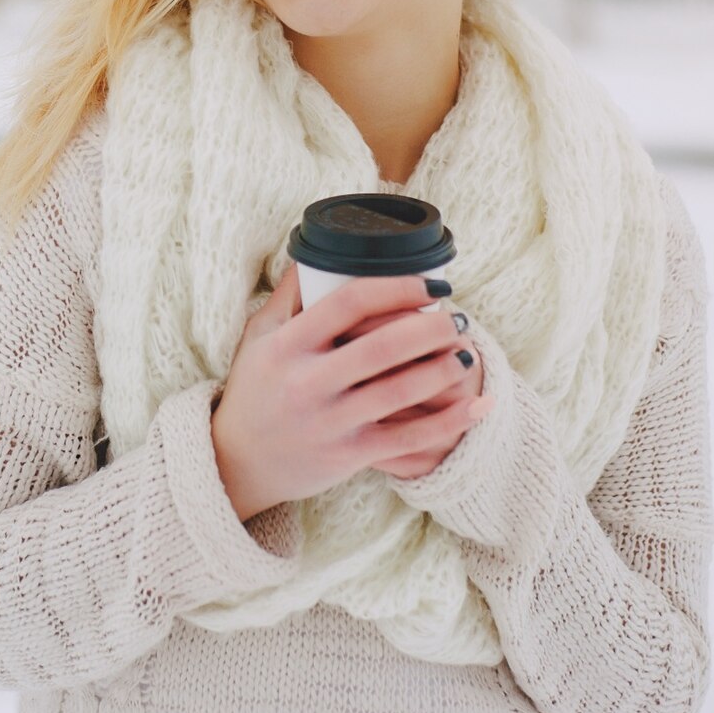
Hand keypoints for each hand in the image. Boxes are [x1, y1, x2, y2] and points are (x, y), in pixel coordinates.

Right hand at [209, 265, 481, 519]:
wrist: (236, 462)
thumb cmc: (254, 389)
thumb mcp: (259, 336)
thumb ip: (289, 295)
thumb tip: (316, 250)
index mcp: (287, 345)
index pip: (349, 302)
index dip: (397, 287)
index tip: (430, 283)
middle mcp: (307, 382)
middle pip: (383, 346)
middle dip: (431, 327)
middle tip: (456, 317)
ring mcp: (329, 421)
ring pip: (401, 390)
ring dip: (444, 369)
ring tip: (466, 353)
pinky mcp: (348, 455)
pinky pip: (408, 438)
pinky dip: (448, 422)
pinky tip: (476, 406)